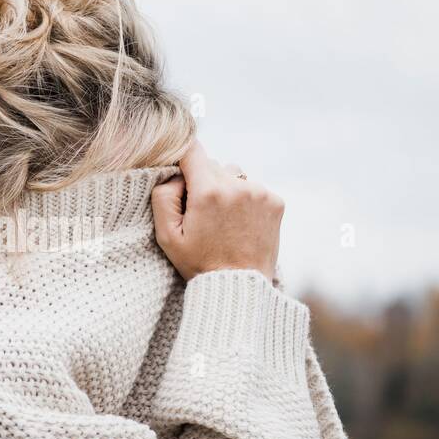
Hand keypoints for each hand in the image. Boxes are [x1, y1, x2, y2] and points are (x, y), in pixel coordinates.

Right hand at [151, 140, 284, 281]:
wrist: (239, 288)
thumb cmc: (199, 264)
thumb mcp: (167, 236)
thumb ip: (163, 196)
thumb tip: (175, 173)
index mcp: (208, 192)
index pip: (192, 150)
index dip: (183, 160)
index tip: (182, 176)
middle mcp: (237, 186)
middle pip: (212, 165)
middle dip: (204, 182)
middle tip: (202, 214)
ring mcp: (260, 193)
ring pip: (234, 175)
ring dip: (226, 189)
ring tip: (223, 220)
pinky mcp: (275, 202)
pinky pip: (253, 188)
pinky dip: (245, 200)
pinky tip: (240, 224)